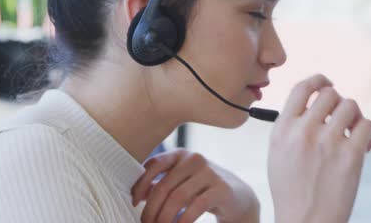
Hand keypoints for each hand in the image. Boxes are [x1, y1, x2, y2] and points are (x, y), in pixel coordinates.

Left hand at [131, 149, 259, 222]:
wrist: (238, 197)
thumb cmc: (202, 190)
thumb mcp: (181, 184)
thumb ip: (161, 184)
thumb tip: (137, 194)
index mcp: (181, 154)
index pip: (154, 165)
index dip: (140, 185)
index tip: (133, 204)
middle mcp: (194, 159)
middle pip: (164, 186)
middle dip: (151, 210)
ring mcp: (209, 172)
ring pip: (177, 198)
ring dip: (164, 218)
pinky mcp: (221, 189)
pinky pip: (195, 207)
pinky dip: (183, 221)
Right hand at [268, 74, 370, 222]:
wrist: (305, 221)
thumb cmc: (292, 191)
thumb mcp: (277, 153)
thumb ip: (290, 126)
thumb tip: (312, 103)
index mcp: (282, 129)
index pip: (302, 87)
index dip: (319, 80)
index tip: (328, 84)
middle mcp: (303, 130)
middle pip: (330, 94)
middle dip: (338, 103)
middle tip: (341, 119)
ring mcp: (327, 141)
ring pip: (351, 105)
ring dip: (354, 117)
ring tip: (353, 133)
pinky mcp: (350, 155)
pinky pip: (366, 125)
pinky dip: (368, 132)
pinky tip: (365, 146)